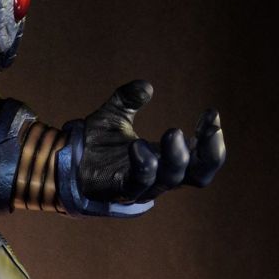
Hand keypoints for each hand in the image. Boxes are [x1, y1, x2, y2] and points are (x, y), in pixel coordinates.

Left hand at [76, 80, 225, 204]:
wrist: (66, 160)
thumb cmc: (97, 143)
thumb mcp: (114, 114)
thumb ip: (128, 98)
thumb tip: (145, 86)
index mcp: (167, 160)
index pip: (203, 158)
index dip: (212, 139)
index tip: (211, 113)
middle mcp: (160, 176)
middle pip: (199, 175)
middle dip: (209, 153)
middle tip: (210, 128)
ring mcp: (142, 186)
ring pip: (171, 180)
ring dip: (176, 157)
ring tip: (173, 132)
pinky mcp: (120, 191)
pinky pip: (138, 183)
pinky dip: (144, 165)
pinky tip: (138, 146)